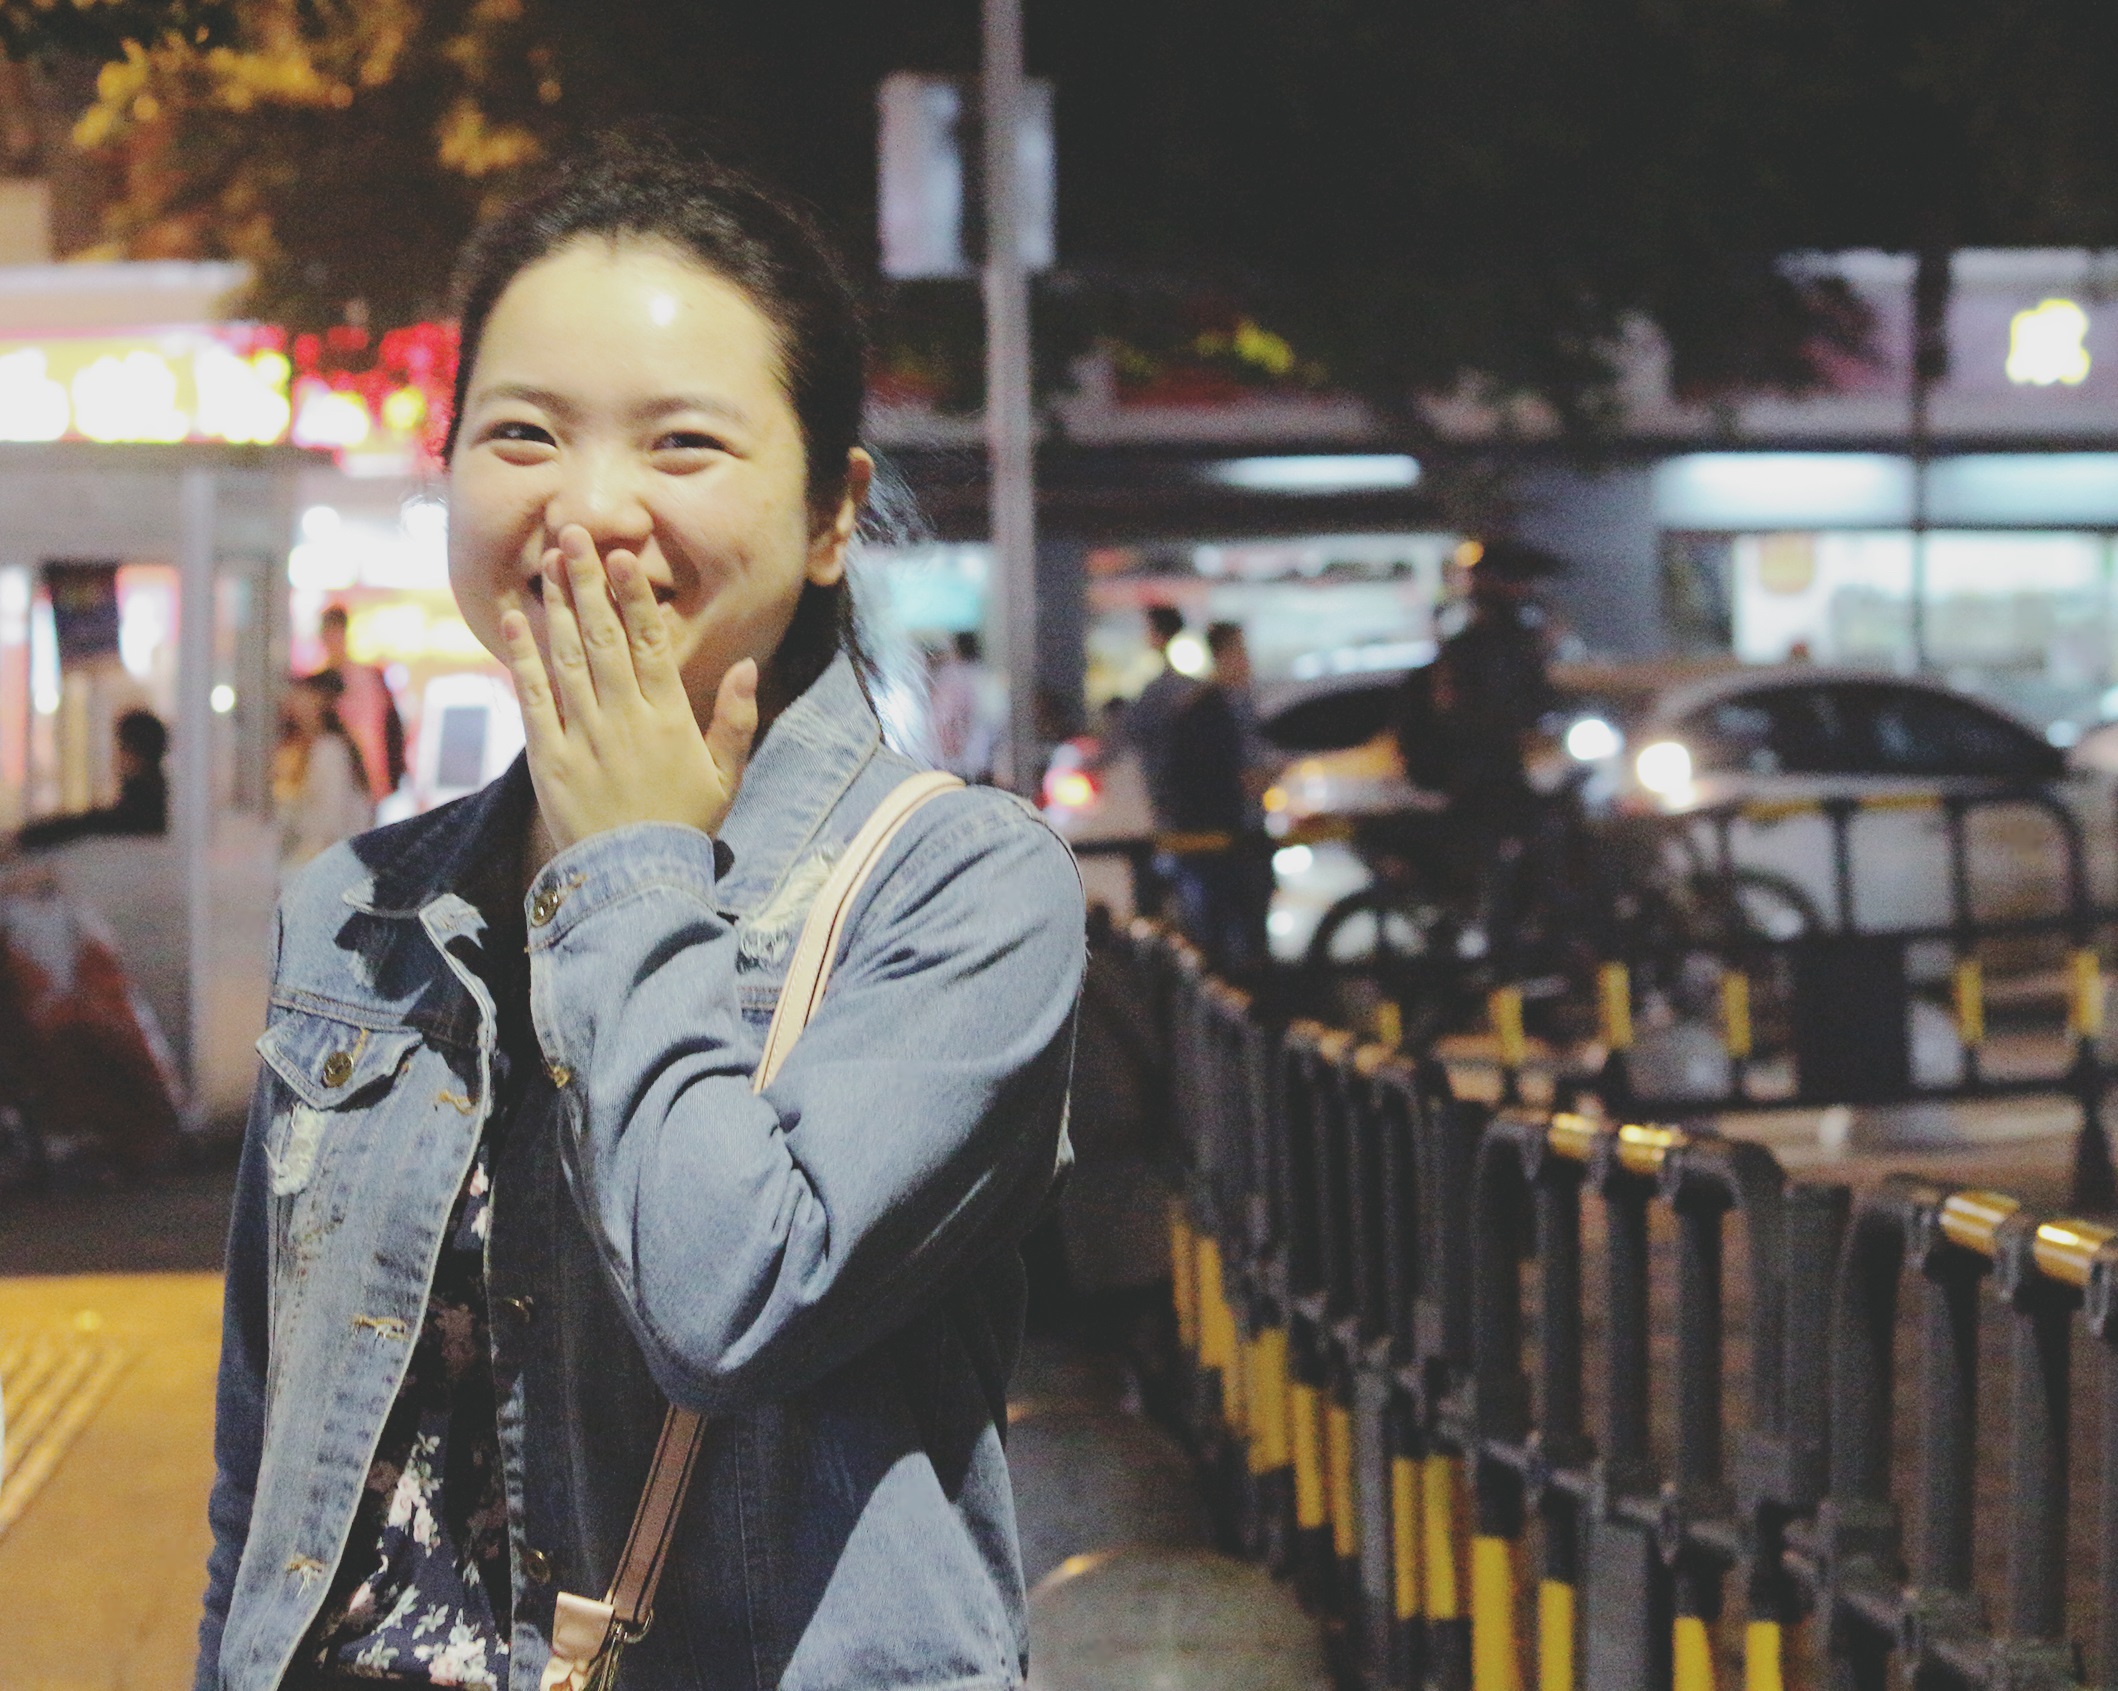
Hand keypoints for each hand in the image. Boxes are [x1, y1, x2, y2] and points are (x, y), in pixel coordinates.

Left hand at [501, 524, 756, 853]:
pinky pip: (533, 697)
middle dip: (587, 582)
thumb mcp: (726, 778)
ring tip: (546, 563)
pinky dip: (523, 656)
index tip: (623, 556)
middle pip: (603, 636)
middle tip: (573, 535)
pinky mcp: (547, 755)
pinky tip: (516, 620)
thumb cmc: (683, 828)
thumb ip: (737, 720)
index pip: (650, 642)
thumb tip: (751, 668)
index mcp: (668, 717)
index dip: (635, 596)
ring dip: (556, 606)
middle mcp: (623, 716)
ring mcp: (582, 734)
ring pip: (568, 656)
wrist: (634, 882)